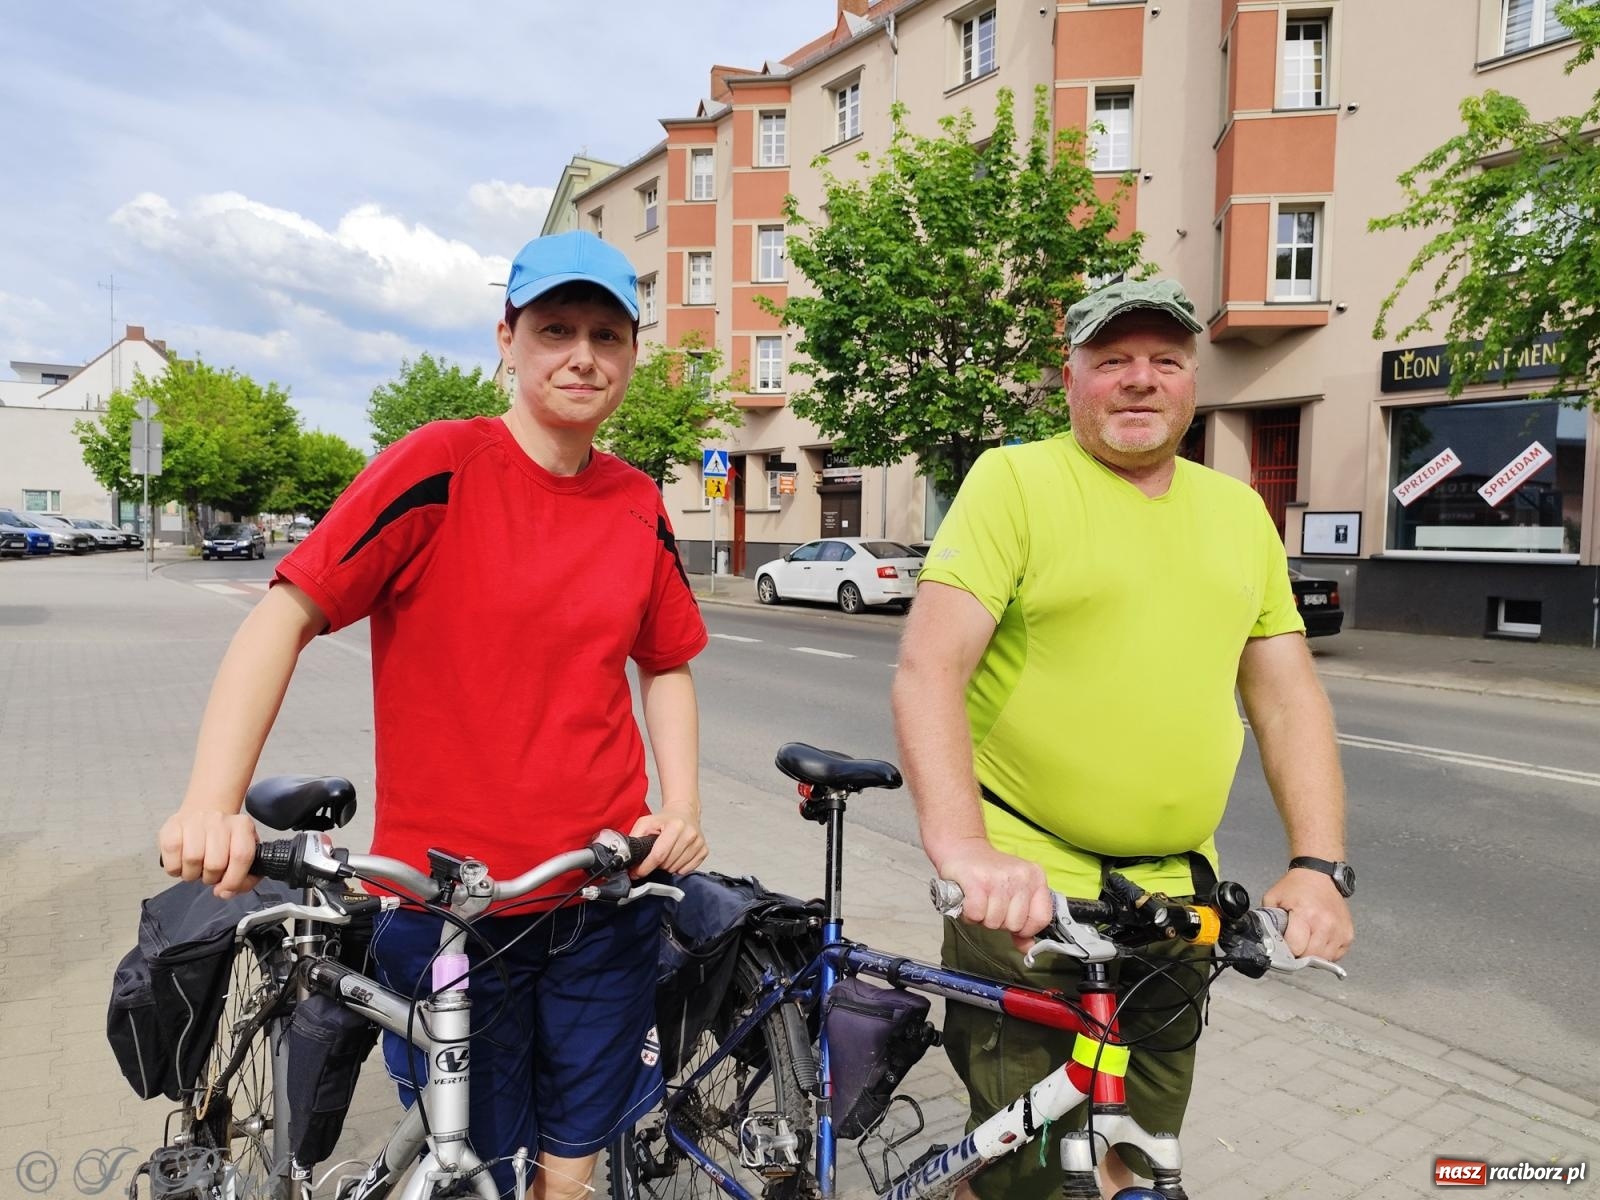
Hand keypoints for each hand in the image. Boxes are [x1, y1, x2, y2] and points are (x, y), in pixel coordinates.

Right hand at [158, 807, 260, 898]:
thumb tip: (226, 892)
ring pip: (192, 860)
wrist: (202, 814)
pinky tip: (181, 864)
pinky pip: (172, 859)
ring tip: (195, 868)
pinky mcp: (172, 827)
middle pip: (215, 863)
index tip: (226, 889)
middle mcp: (219, 820)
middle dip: (211, 878)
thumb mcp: (242, 853)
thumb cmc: (222, 839)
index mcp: (242, 826)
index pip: (242, 856)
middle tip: (209, 873)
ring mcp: (195, 821)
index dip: (233, 880)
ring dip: (192, 874)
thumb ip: (245, 877)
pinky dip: (175, 870)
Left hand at [628, 807, 707, 876]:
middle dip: (656, 865)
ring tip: (666, 855)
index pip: (658, 855)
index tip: (637, 873)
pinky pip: (687, 870)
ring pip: (676, 869)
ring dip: (667, 867)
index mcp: (675, 826)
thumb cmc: (665, 819)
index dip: (645, 867)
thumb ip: (635, 838)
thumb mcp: (645, 823)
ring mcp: (698, 843)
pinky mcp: (704, 850)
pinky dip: (678, 868)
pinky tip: (676, 857)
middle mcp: (689, 834)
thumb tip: (628, 858)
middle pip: (667, 864)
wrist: (684, 813)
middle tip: (654, 857)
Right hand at [934, 836, 1053, 946]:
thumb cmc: (989, 873)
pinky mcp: (977, 881)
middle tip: (990, 905)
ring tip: (979, 902)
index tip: (1013, 923)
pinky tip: (969, 901)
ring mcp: (999, 878)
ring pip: (994, 922)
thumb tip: (1028, 948)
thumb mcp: (1014, 892)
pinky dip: (969, 914)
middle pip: (1015, 924)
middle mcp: (1021, 876)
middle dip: (999, 922)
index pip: (1041, 918)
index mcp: (1036, 877)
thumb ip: (1024, 921)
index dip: (1026, 928)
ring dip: (982, 918)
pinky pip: (976, 915)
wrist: (963, 848)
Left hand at [1262, 869, 1353, 960]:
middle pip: (1311, 956)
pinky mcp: (1348, 934)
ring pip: (1325, 959)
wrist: (1318, 875)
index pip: (1296, 948)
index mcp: (1305, 914)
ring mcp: (1339, 930)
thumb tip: (1266, 939)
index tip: (1285, 944)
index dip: (1287, 949)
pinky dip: (1327, 952)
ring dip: (1314, 955)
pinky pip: (1337, 955)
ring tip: (1307, 940)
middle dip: (1300, 954)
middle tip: (1295, 943)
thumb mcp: (1273, 898)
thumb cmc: (1296, 886)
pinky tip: (1319, 939)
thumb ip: (1268, 920)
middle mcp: (1325, 923)